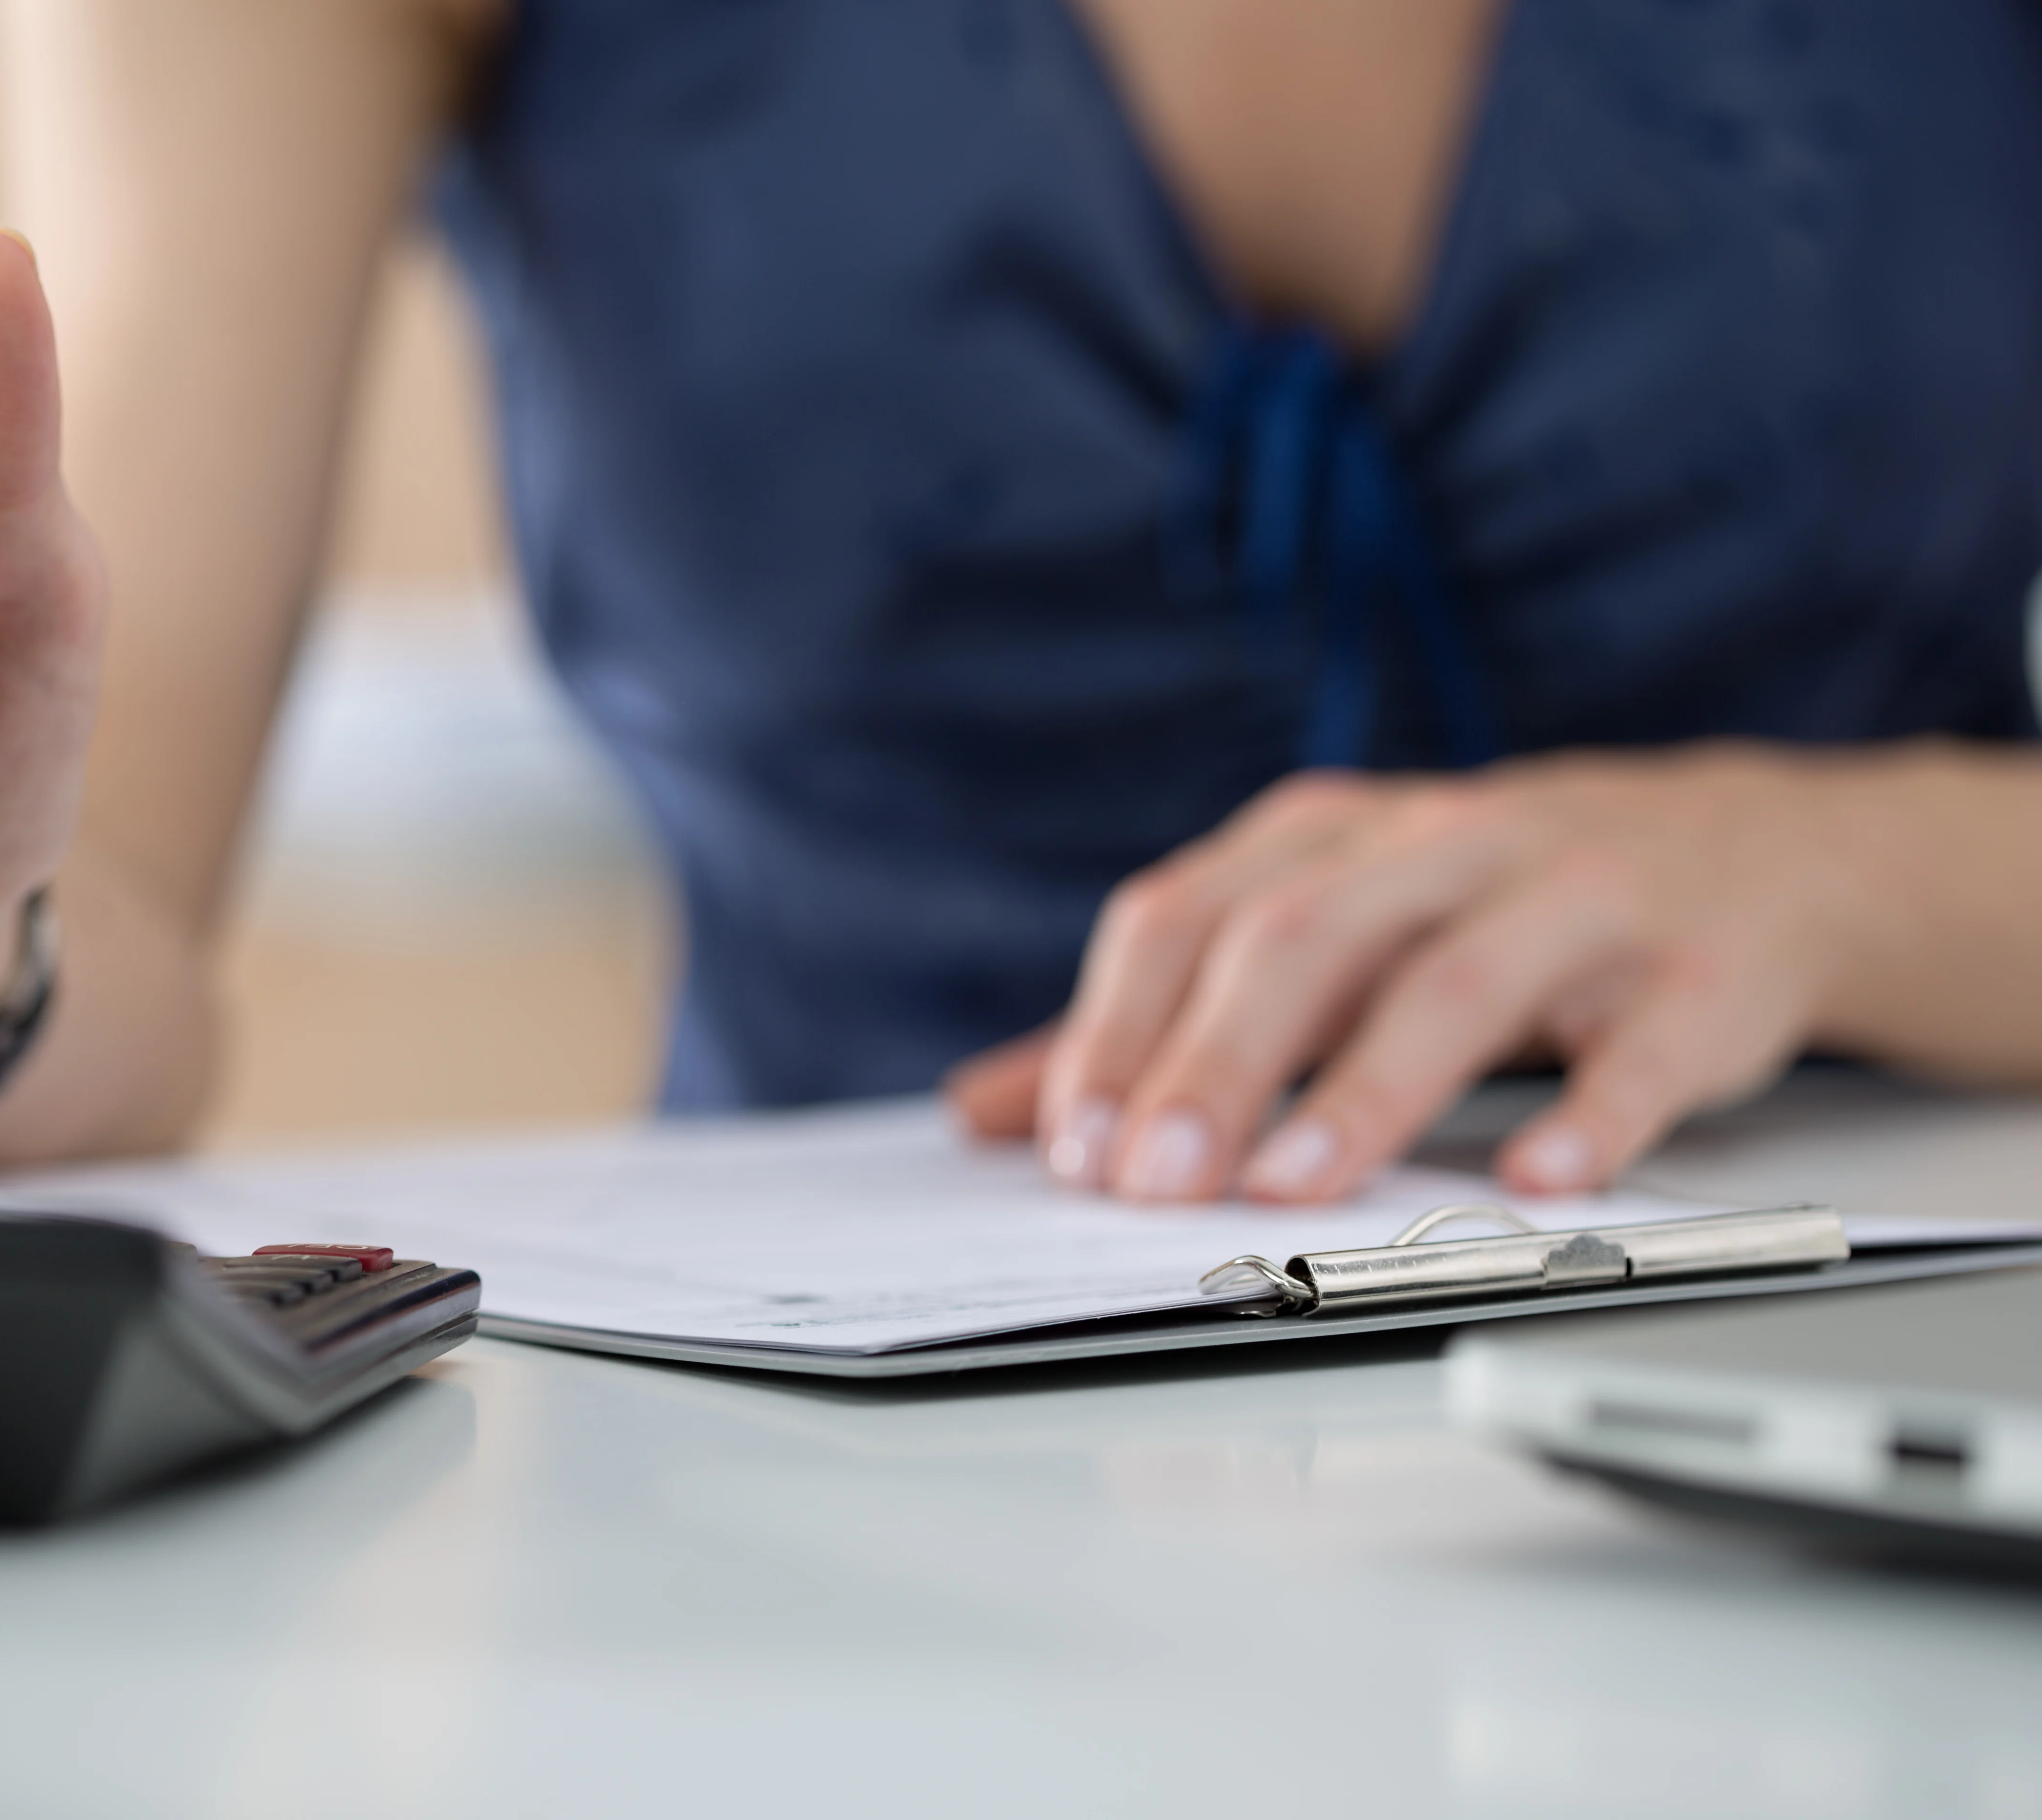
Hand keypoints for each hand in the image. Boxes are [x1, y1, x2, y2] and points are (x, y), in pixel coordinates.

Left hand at [947, 747, 1876, 1200]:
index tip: (1069, 1145)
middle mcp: (1444, 846)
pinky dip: (1590, 1115)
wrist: (1754, 850)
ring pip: (1454, 984)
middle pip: (1303, 942)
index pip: (1191, 916)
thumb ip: (1159, 1018)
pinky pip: (1642, 1047)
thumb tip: (987, 1110)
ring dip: (1365, 1092)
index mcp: (1332, 837)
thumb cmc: (1486, 905)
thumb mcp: (1322, 925)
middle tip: (1148, 1181)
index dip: (1118, 1028)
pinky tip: (1535, 1184)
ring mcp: (1578, 899)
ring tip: (1290, 1187)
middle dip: (1214, 1063)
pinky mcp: (1698, 972)